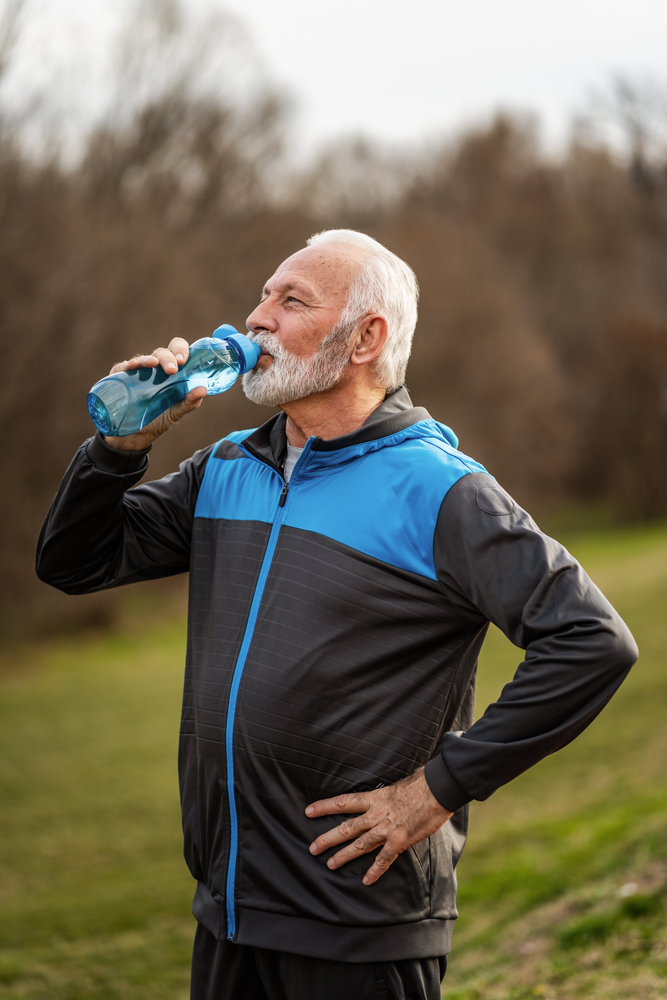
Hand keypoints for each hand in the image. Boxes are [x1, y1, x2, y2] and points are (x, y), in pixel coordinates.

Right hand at [103, 338, 206, 450]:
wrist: (136, 436)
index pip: (177, 352)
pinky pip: (124, 367)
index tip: (184, 360)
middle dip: (168, 357)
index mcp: (172, 372)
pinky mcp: (121, 377)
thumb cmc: (158, 419)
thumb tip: (203, 389)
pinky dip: (130, 365)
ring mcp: (138, 372)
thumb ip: (190, 402)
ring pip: (145, 358)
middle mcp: (156, 368)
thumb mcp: (176, 412)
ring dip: (150, 359)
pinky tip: (132, 367)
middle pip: (163, 353)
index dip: (181, 350)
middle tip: (173, 369)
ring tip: (154, 364)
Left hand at [305, 768, 452, 884]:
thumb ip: (387, 794)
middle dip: (327, 838)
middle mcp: (376, 814)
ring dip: (343, 855)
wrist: (438, 789)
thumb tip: (386, 793)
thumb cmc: (421, 783)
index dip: (324, 806)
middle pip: (346, 827)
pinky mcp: (399, 841)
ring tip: (330, 864)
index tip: (309, 811)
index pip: (343, 802)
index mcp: (375, 798)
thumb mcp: (397, 784)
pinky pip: (384, 859)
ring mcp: (386, 829)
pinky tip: (366, 880)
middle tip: (312, 847)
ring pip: (359, 845)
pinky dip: (375, 870)